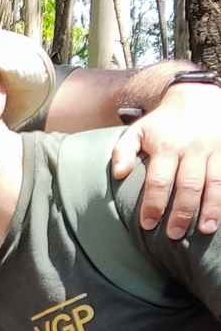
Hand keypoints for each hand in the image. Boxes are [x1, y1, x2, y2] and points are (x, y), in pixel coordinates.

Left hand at [112, 81, 220, 238]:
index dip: (153, 204)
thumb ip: (122, 152)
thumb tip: (118, 175)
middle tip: (174, 235)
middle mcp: (192, 148)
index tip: (148, 224)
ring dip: (211, 208)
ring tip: (205, 230)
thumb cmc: (162, 123)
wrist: (197, 95)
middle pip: (188, 185)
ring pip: (215, 182)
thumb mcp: (137, 131)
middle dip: (182, 212)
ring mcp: (214, 149)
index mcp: (166, 146)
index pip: (159, 180)